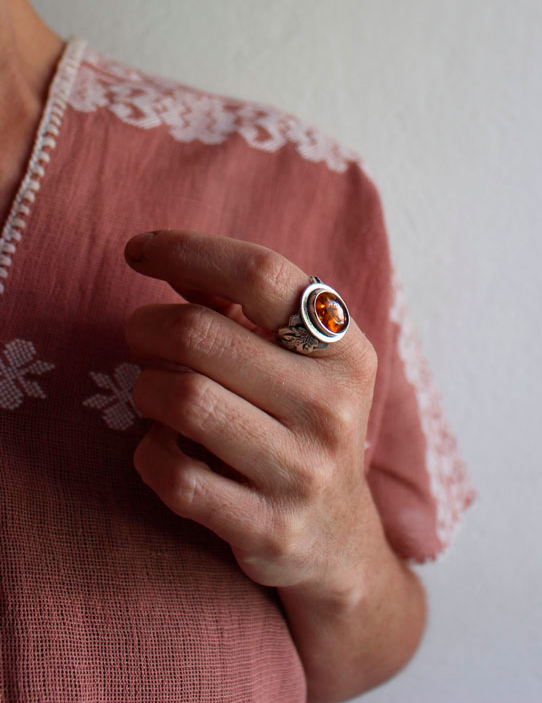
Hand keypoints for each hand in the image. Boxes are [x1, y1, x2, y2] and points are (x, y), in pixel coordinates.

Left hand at [123, 229, 377, 596]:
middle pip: (200, 334)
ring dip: (145, 388)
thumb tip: (165, 259)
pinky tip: (163, 447)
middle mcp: (332, 406)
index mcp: (344, 350)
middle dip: (145, 327)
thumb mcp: (298, 362)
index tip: (137, 251)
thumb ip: (238, 306)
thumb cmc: (301, 427)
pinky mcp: (270, 529)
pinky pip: (175, 475)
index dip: (187, 250)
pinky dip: (150, 453)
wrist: (339, 541)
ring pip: (183, 400)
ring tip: (152, 392)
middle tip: (140, 339)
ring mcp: (305, 471)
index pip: (260, 274)